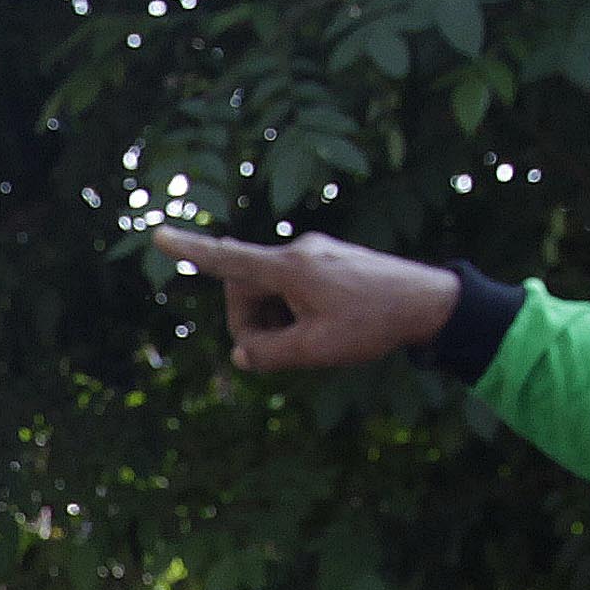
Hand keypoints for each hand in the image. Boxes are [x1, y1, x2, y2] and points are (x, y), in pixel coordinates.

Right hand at [151, 227, 461, 373]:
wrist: (430, 301)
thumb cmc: (372, 325)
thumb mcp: (315, 350)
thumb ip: (269, 355)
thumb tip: (243, 353)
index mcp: (290, 267)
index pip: (228, 258)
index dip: (190, 252)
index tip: (158, 234)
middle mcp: (299, 251)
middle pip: (245, 286)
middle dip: (249, 321)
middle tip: (276, 355)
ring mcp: (316, 252)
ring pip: (271, 289)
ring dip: (275, 320)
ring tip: (311, 341)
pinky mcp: (330, 259)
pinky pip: (294, 285)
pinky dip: (295, 311)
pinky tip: (327, 327)